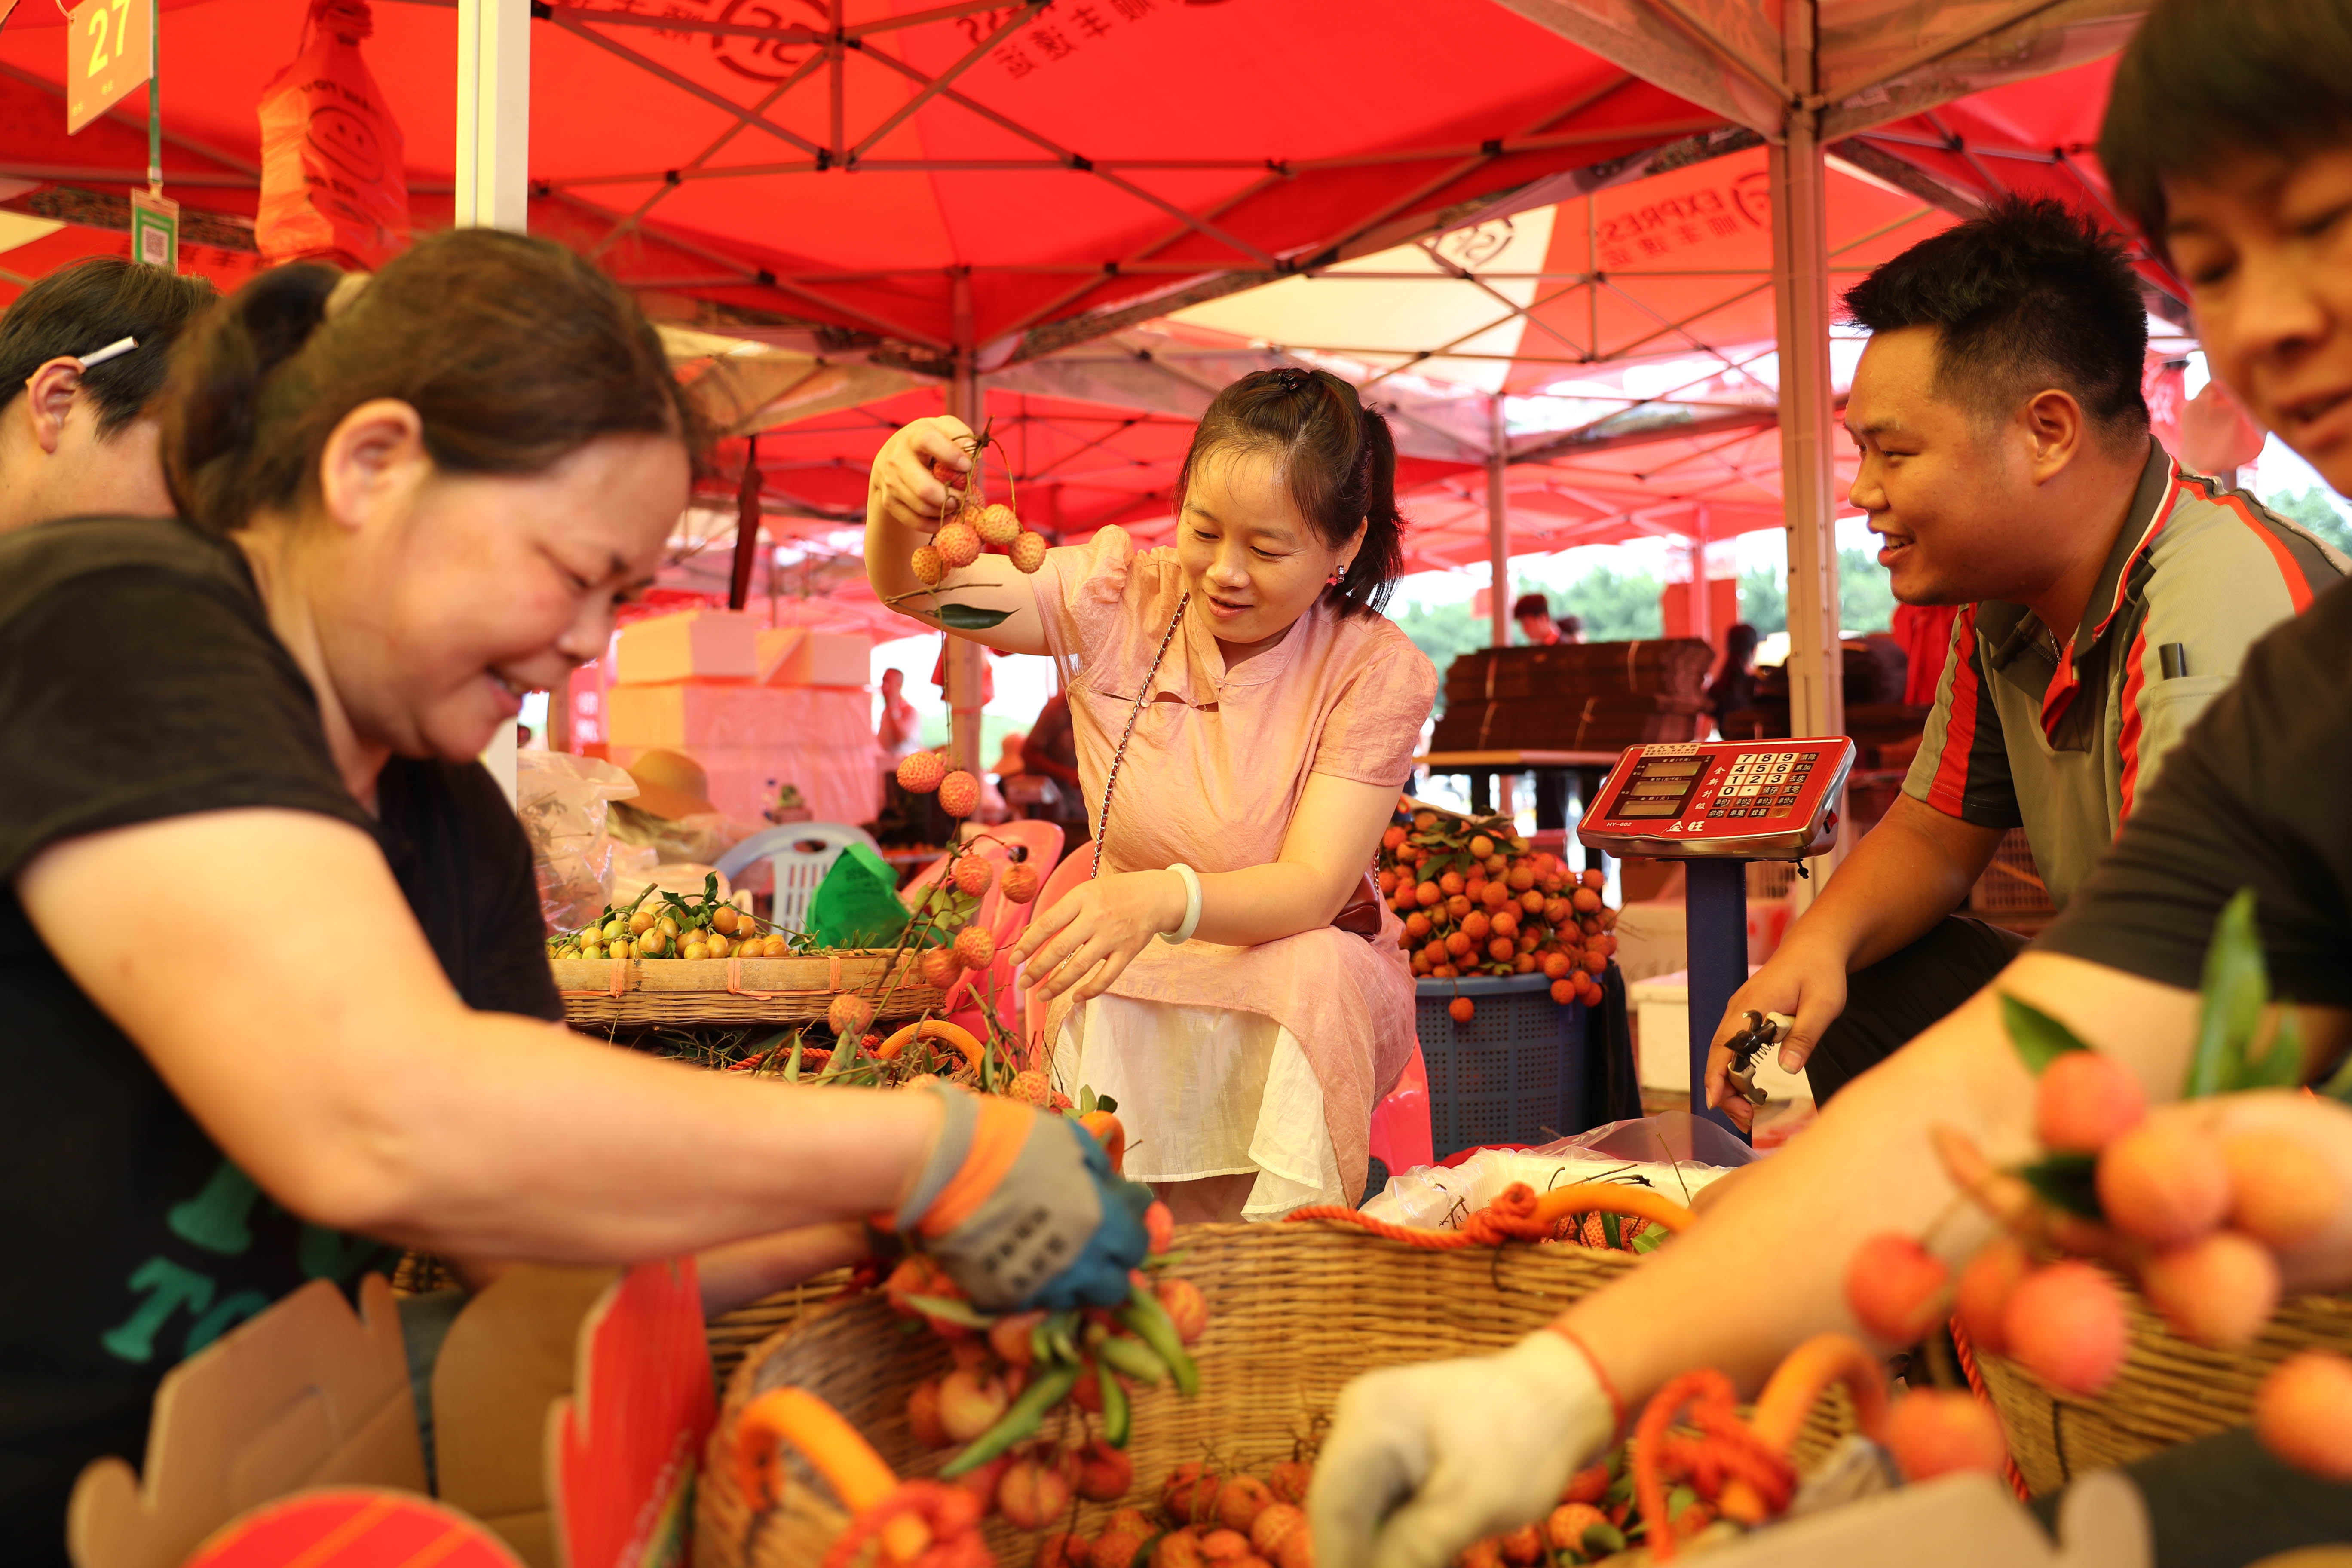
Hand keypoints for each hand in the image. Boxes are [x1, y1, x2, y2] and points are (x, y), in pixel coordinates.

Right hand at [867, 415, 972, 532]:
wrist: (893, 455)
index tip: (968, 466)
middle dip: (951, 498)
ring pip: (922, 507)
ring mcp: (890, 482)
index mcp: (913, 437)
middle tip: (966, 499)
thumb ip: (961, 435)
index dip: (951, 455)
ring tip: (957, 505)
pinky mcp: (889, 502)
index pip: (928, 442)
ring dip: (945, 511)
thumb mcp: (944, 429)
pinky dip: (935, 524)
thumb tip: (972, 451)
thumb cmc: (929, 442)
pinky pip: (915, 521)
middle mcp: (897, 459)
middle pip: (924, 488)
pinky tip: (947, 516)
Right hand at [893, 1084, 1152, 1309]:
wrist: (947, 1166)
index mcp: (1103, 1222)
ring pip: (1076, 1302)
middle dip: (1111, 1267)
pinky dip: (1037, 1288)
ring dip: (1075, 1282)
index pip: (1138, 1246)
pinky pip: (1034, 1304)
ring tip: (1059, 1257)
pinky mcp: (1005, 1299)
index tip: (1117, 1218)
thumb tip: (1115, 1187)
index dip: (1130, 1232)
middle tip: (1095, 1245)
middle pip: (1116, 1287)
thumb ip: (1099, 1170)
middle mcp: (1080, 1264)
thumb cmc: (1014, 1143)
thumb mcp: (1071, 1141)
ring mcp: (1042, 1286)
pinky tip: (1026, 1263)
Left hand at [1010, 868, 1185, 1005]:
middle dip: (1037, 969)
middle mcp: (1096, 917)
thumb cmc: (1113, 893)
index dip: (1028, 944)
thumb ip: (1058, 912)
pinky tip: (1075, 997)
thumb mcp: (1084, 892)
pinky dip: (1090, 990)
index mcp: (1081, 898)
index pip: (1048, 923)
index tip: (1013, 960)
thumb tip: (1026, 933)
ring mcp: (1113, 936)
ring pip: (1080, 966)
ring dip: (1057, 985)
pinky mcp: (1128, 952)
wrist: (1156, 896)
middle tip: (1022, 983)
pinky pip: (1106, 977)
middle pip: (1060, 948)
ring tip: (1041, 996)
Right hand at [1310, 1331, 1615, 1567]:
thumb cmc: (1526, 1445)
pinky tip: (1422, 1548)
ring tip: (1427, 1554)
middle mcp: (1357, 1412)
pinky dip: (1389, 1529)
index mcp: (1371, 1417)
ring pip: (1352, 1505)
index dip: (1340, 1562)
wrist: (1560, 1397)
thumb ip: (1412, 1551)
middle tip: (1406, 1566)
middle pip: (1336, 1506)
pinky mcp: (1386, 1438)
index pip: (1332, 1508)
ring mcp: (1370, 1422)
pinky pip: (1372, 1494)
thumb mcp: (1474, 1507)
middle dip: (1359, 1554)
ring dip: (1374, 1545)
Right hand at [1704, 940, 1848, 1133]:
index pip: (1724, 1047)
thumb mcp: (1823, 1005)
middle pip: (1717, 1055)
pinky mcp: (1747, 1016)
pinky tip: (1747, 1088)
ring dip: (1729, 1083)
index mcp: (1752, 1006)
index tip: (1716, 1104)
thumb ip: (1805, 1036)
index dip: (1717, 1077)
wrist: (1815, 946)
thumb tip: (1787, 1070)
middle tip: (1744, 1120)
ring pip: (1722, 1053)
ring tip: (1746, 1113)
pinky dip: (1735, 1071)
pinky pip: (1732, 1047)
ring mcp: (1740, 1012)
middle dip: (1724, 1091)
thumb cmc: (1821, 972)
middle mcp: (1738, 1009)